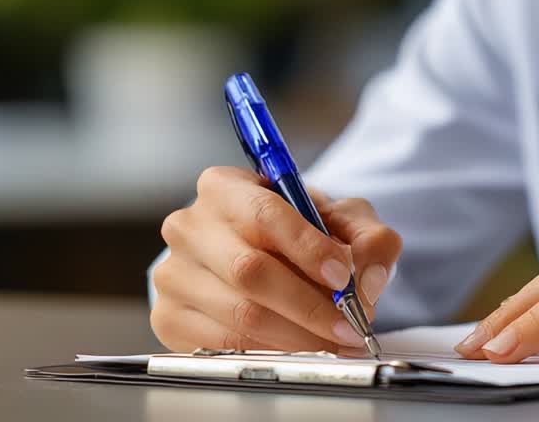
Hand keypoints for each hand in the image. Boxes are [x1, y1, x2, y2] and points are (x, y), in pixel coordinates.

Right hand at [151, 167, 401, 353]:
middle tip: (348, 324)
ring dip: (297, 335)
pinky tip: (299, 348)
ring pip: (240, 313)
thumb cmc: (298, 231)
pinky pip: (222, 344)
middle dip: (308, 305)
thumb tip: (370, 278)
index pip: (266, 214)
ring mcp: (174, 273)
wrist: (261, 254)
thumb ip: (369, 238)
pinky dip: (270, 352)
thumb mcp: (341, 219)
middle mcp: (190, 226)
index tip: (343, 277)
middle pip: (250, 271)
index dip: (308, 249)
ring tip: (333, 340)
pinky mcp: (169, 316)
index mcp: (224, 186)